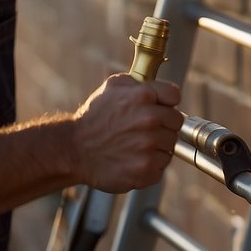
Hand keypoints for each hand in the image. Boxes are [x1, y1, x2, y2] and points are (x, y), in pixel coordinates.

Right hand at [71, 74, 183, 191]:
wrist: (73, 150)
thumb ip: (139, 81)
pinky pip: (161, 167)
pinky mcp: (146, 169)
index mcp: (143, 96)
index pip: (175, 96)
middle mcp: (149, 119)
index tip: (159, 109)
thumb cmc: (93, 118)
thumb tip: (157, 84)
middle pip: (176, 122)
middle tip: (143, 130)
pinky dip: (150, 166)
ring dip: (157, 147)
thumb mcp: (112, 86)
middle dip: (163, 125)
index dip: (166, 102)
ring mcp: (148, 146)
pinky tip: (133, 160)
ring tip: (135, 145)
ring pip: (170, 145)